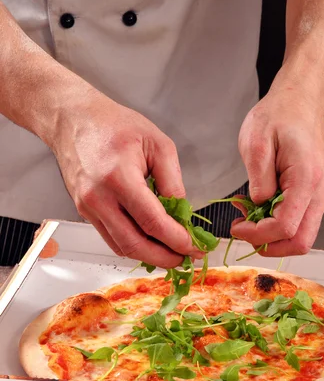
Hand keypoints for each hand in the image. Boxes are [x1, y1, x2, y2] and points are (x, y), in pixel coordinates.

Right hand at [50, 93, 199, 266]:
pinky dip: (132, 246)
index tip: (194, 247)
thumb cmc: (114, 125)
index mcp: (119, 178)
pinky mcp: (84, 212)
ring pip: (121, 247)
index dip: (177, 240)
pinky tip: (150, 244)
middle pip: (135, 244)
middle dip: (164, 257)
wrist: (73, 120)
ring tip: (171, 254)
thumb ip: (173, 181)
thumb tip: (183, 214)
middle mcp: (99, 198)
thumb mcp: (157, 144)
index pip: (153, 222)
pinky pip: (111, 239)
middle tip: (185, 259)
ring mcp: (88, 208)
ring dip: (149, 257)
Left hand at [233, 80, 323, 256]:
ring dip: (274, 237)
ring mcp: (320, 194)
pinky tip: (261, 210)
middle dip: (269, 245)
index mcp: (306, 179)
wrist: (300, 101)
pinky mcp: (315, 194)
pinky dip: (279, 225)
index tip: (237, 227)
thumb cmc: (279, 115)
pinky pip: (300, 222)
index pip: (286, 226)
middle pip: (301, 241)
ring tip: (250, 219)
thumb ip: (257, 179)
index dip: (258, 235)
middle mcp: (320, 191)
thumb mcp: (256, 142)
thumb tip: (258, 206)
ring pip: (302, 236)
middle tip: (244, 232)